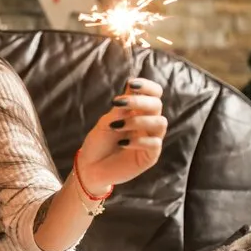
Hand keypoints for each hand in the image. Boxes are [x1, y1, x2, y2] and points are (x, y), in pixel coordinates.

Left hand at [76, 78, 166, 193]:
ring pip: (160, 123)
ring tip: (116, 126)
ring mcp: (150, 139)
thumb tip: (131, 86)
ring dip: (138, 121)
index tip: (131, 83)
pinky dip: (138, 141)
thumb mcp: (106, 123)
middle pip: (157, 105)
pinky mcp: (150, 156)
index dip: (147, 87)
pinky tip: (121, 143)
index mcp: (138, 112)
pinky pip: (154, 144)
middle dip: (139, 101)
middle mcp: (147, 123)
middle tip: (119, 103)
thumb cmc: (98, 143)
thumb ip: (120, 109)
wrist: (90, 168)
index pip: (153, 94)